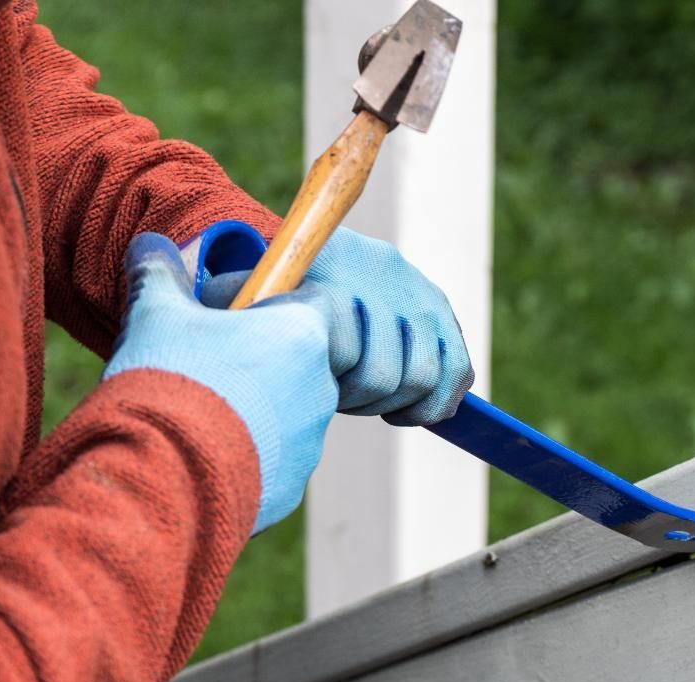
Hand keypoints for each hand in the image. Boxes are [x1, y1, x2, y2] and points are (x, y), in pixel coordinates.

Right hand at [105, 232, 339, 533]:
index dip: (276, 306)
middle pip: (301, 361)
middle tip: (209, 366)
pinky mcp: (292, 484)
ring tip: (197, 413)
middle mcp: (319, 390)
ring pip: (286, 412)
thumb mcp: (156, 315)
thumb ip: (161, 275)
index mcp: (302, 337)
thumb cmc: (167, 383)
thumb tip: (152, 245)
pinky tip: (200, 451)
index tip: (238, 317)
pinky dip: (245, 452)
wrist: (163, 476)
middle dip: (260, 360)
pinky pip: (273, 458)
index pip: (316, 305)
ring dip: (252, 408)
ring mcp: (309, 442)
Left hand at [196, 223, 474, 426]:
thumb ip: (236, 307)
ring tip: (366, 400)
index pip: (354, 353)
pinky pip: (457, 372)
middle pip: (389, 374)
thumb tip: (237, 334)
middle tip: (337, 395)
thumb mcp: (244, 296)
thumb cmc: (270, 292)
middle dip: (362, 399)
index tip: (318, 389)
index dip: (338, 388)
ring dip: (396, 403)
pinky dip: (433, 403)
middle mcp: (387, 273)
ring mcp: (421, 294)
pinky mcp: (443, 316)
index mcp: (338, 265)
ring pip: (426, 377)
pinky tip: (400, 409)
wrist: (308, 258)